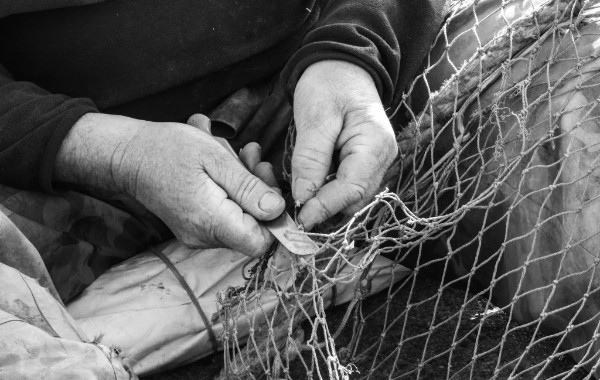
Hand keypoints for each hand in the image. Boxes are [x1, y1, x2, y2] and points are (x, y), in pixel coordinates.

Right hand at [54, 113, 284, 256]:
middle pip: (253, 229)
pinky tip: (226, 164)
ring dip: (247, 185)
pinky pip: (225, 214)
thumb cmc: (168, 150)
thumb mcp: (215, 159)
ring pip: (240, 218)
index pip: (260, 243)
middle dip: (261, 191)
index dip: (275, 220)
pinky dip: (231, 190)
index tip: (271, 186)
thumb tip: (278, 210)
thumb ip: (248, 188)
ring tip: (240, 154)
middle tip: (254, 159)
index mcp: (211, 222)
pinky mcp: (195, 227)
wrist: (128, 155)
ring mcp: (198, 235)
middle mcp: (204, 238)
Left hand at [292, 60, 397, 229]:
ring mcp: (374, 162)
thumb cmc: (329, 83)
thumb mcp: (315, 117)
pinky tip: (307, 188)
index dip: (325, 207)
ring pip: (350, 197)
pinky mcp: (362, 163)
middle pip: (355, 200)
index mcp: (375, 144)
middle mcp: (381, 158)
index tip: (299, 218)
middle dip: (325, 209)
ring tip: (296, 202)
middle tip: (292, 213)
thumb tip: (304, 197)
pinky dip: (327, 192)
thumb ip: (311, 158)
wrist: (341, 65)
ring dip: (325, 203)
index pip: (352, 189)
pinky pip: (346, 187)